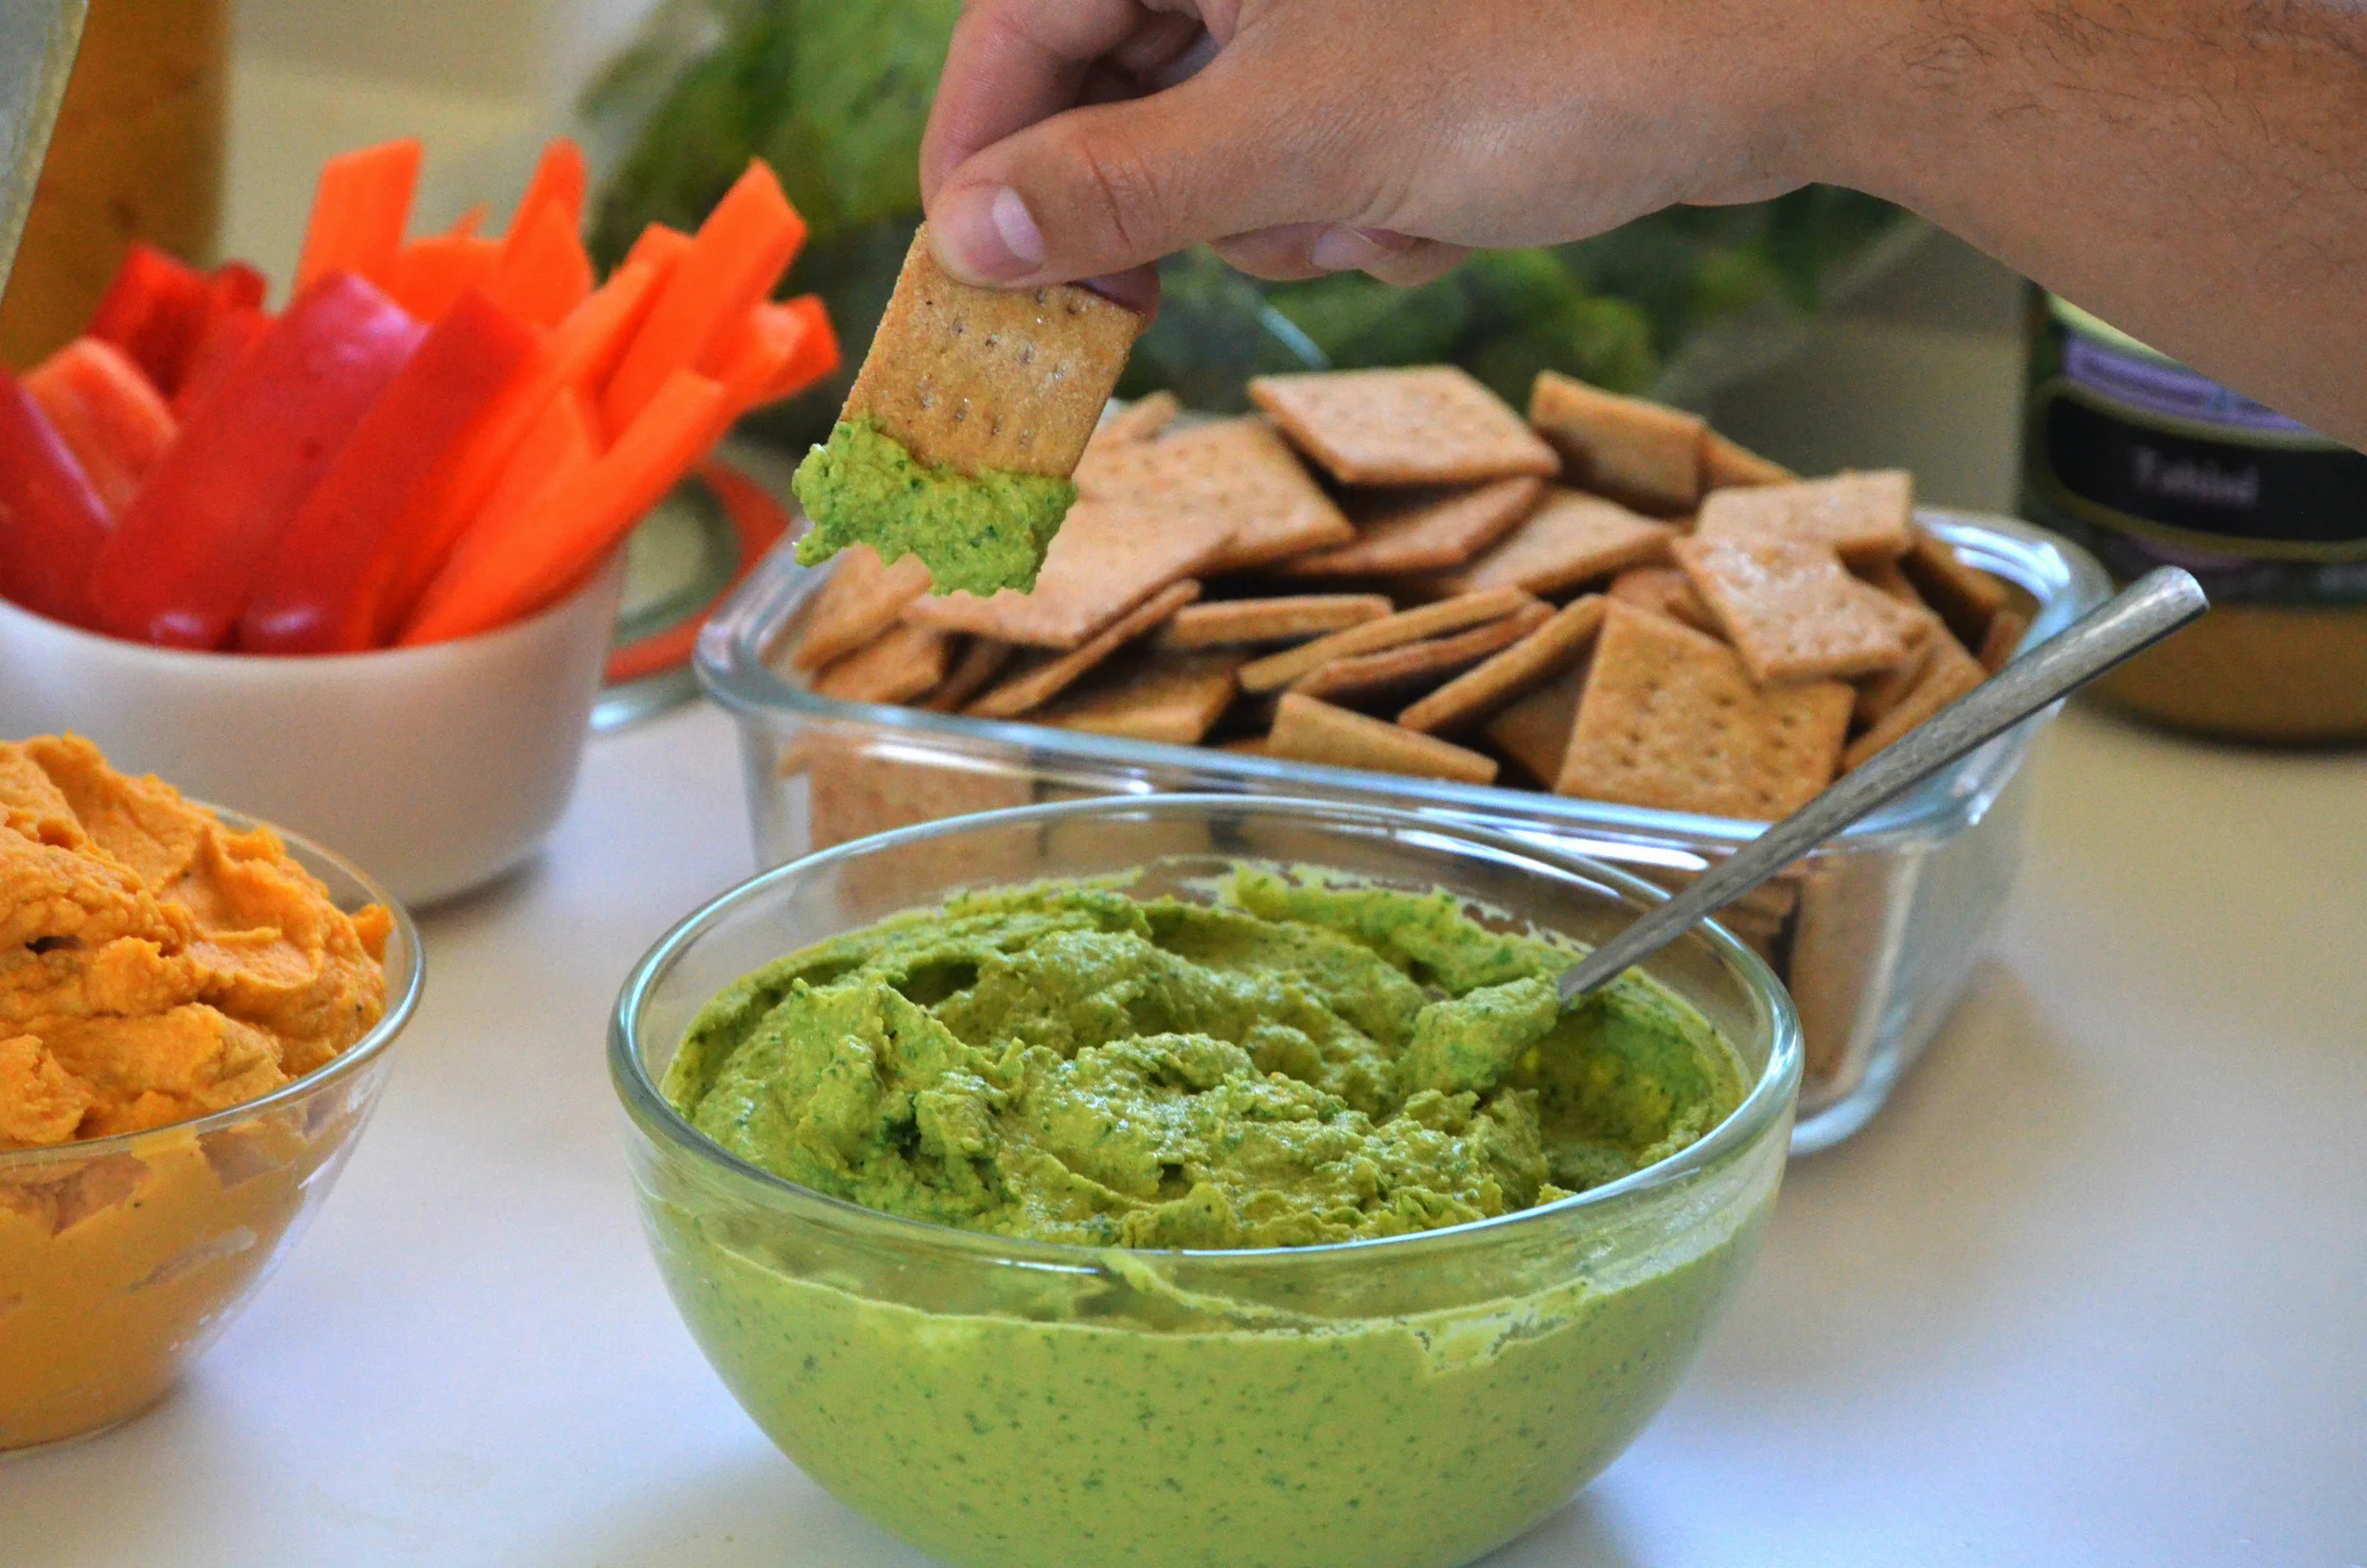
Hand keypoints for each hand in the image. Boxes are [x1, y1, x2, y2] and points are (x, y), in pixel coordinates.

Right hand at [918, 0, 1858, 311]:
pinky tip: (1444, 203)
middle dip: (1173, 205)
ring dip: (1288, 215)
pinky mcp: (1397, 51)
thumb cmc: (1548, 57)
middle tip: (1154, 305)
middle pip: (1115, 89)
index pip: (1019, 20)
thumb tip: (968, 235)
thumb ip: (1119, 187)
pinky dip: (1361, 205)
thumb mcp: (1302, 139)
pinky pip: (1313, 152)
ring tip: (1380, 211)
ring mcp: (1328, 1)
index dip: (983, 156)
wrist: (1768, 54)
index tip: (973, 272)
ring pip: (1218, 142)